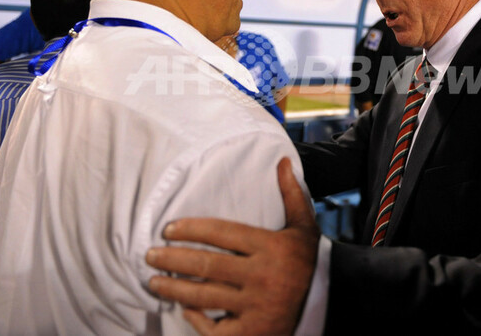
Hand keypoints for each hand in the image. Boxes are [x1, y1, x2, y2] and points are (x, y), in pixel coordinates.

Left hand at [146, 158, 319, 334]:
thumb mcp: (304, 226)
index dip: (192, 229)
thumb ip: (291, 194)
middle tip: (149, 255)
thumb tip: (284, 161)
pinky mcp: (254, 332)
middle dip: (173, 259)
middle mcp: (263, 277)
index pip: (223, 233)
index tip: (169, 229)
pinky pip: (216, 330)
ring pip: (205, 297)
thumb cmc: (308, 260)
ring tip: (154, 282)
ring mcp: (257, 308)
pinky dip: (196, 320)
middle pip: (208, 265)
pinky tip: (185, 309)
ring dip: (174, 289)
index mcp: (272, 247)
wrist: (331, 301)